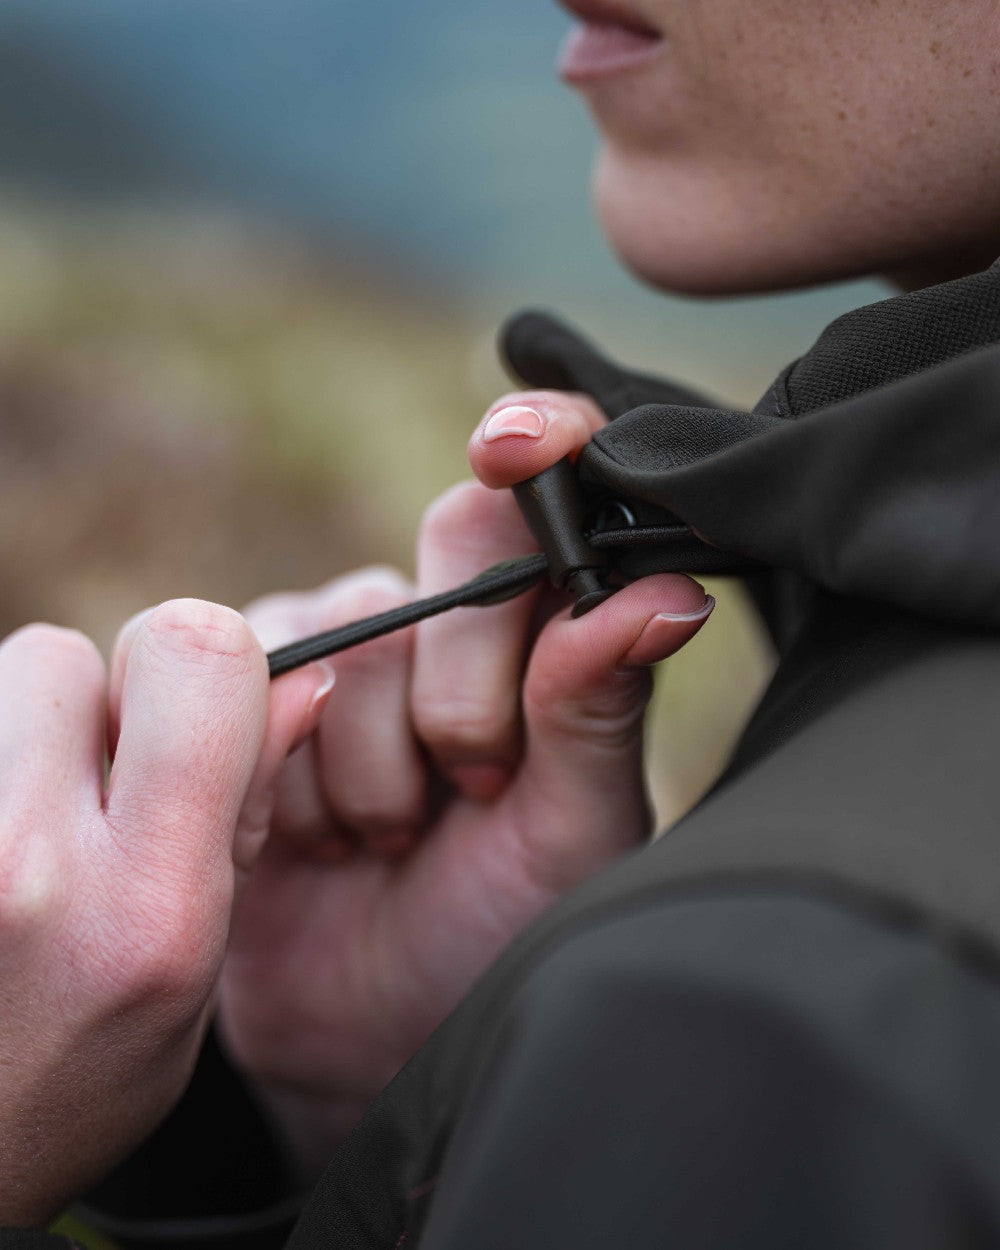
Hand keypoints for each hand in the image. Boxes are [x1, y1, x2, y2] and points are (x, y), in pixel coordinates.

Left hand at [0, 600, 330, 1224]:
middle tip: (97, 788)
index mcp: (146, 900)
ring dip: (26, 729)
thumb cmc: (79, 1071)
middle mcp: (25, 860)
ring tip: (31, 828)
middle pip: (67, 653)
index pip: (194, 653)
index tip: (202, 719)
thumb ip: (246, 809)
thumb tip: (301, 678)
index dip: (210, 663)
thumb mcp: (196, 960)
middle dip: (98, 702)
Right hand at [221, 391, 713, 1172]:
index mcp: (545, 638)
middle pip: (446, 550)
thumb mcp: (572, 833)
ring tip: (390, 843)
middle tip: (473, 794)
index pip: (545, 501)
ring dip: (371, 764)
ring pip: (351, 631)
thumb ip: (598, 709)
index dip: (538, 447)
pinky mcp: (258, 697)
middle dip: (456, 693)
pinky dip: (290, 780)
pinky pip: (256, 684)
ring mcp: (348, 653)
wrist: (366, 1033)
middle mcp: (448, 624)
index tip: (516, 448)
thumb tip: (667, 592)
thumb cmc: (496, 931)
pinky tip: (313, 843)